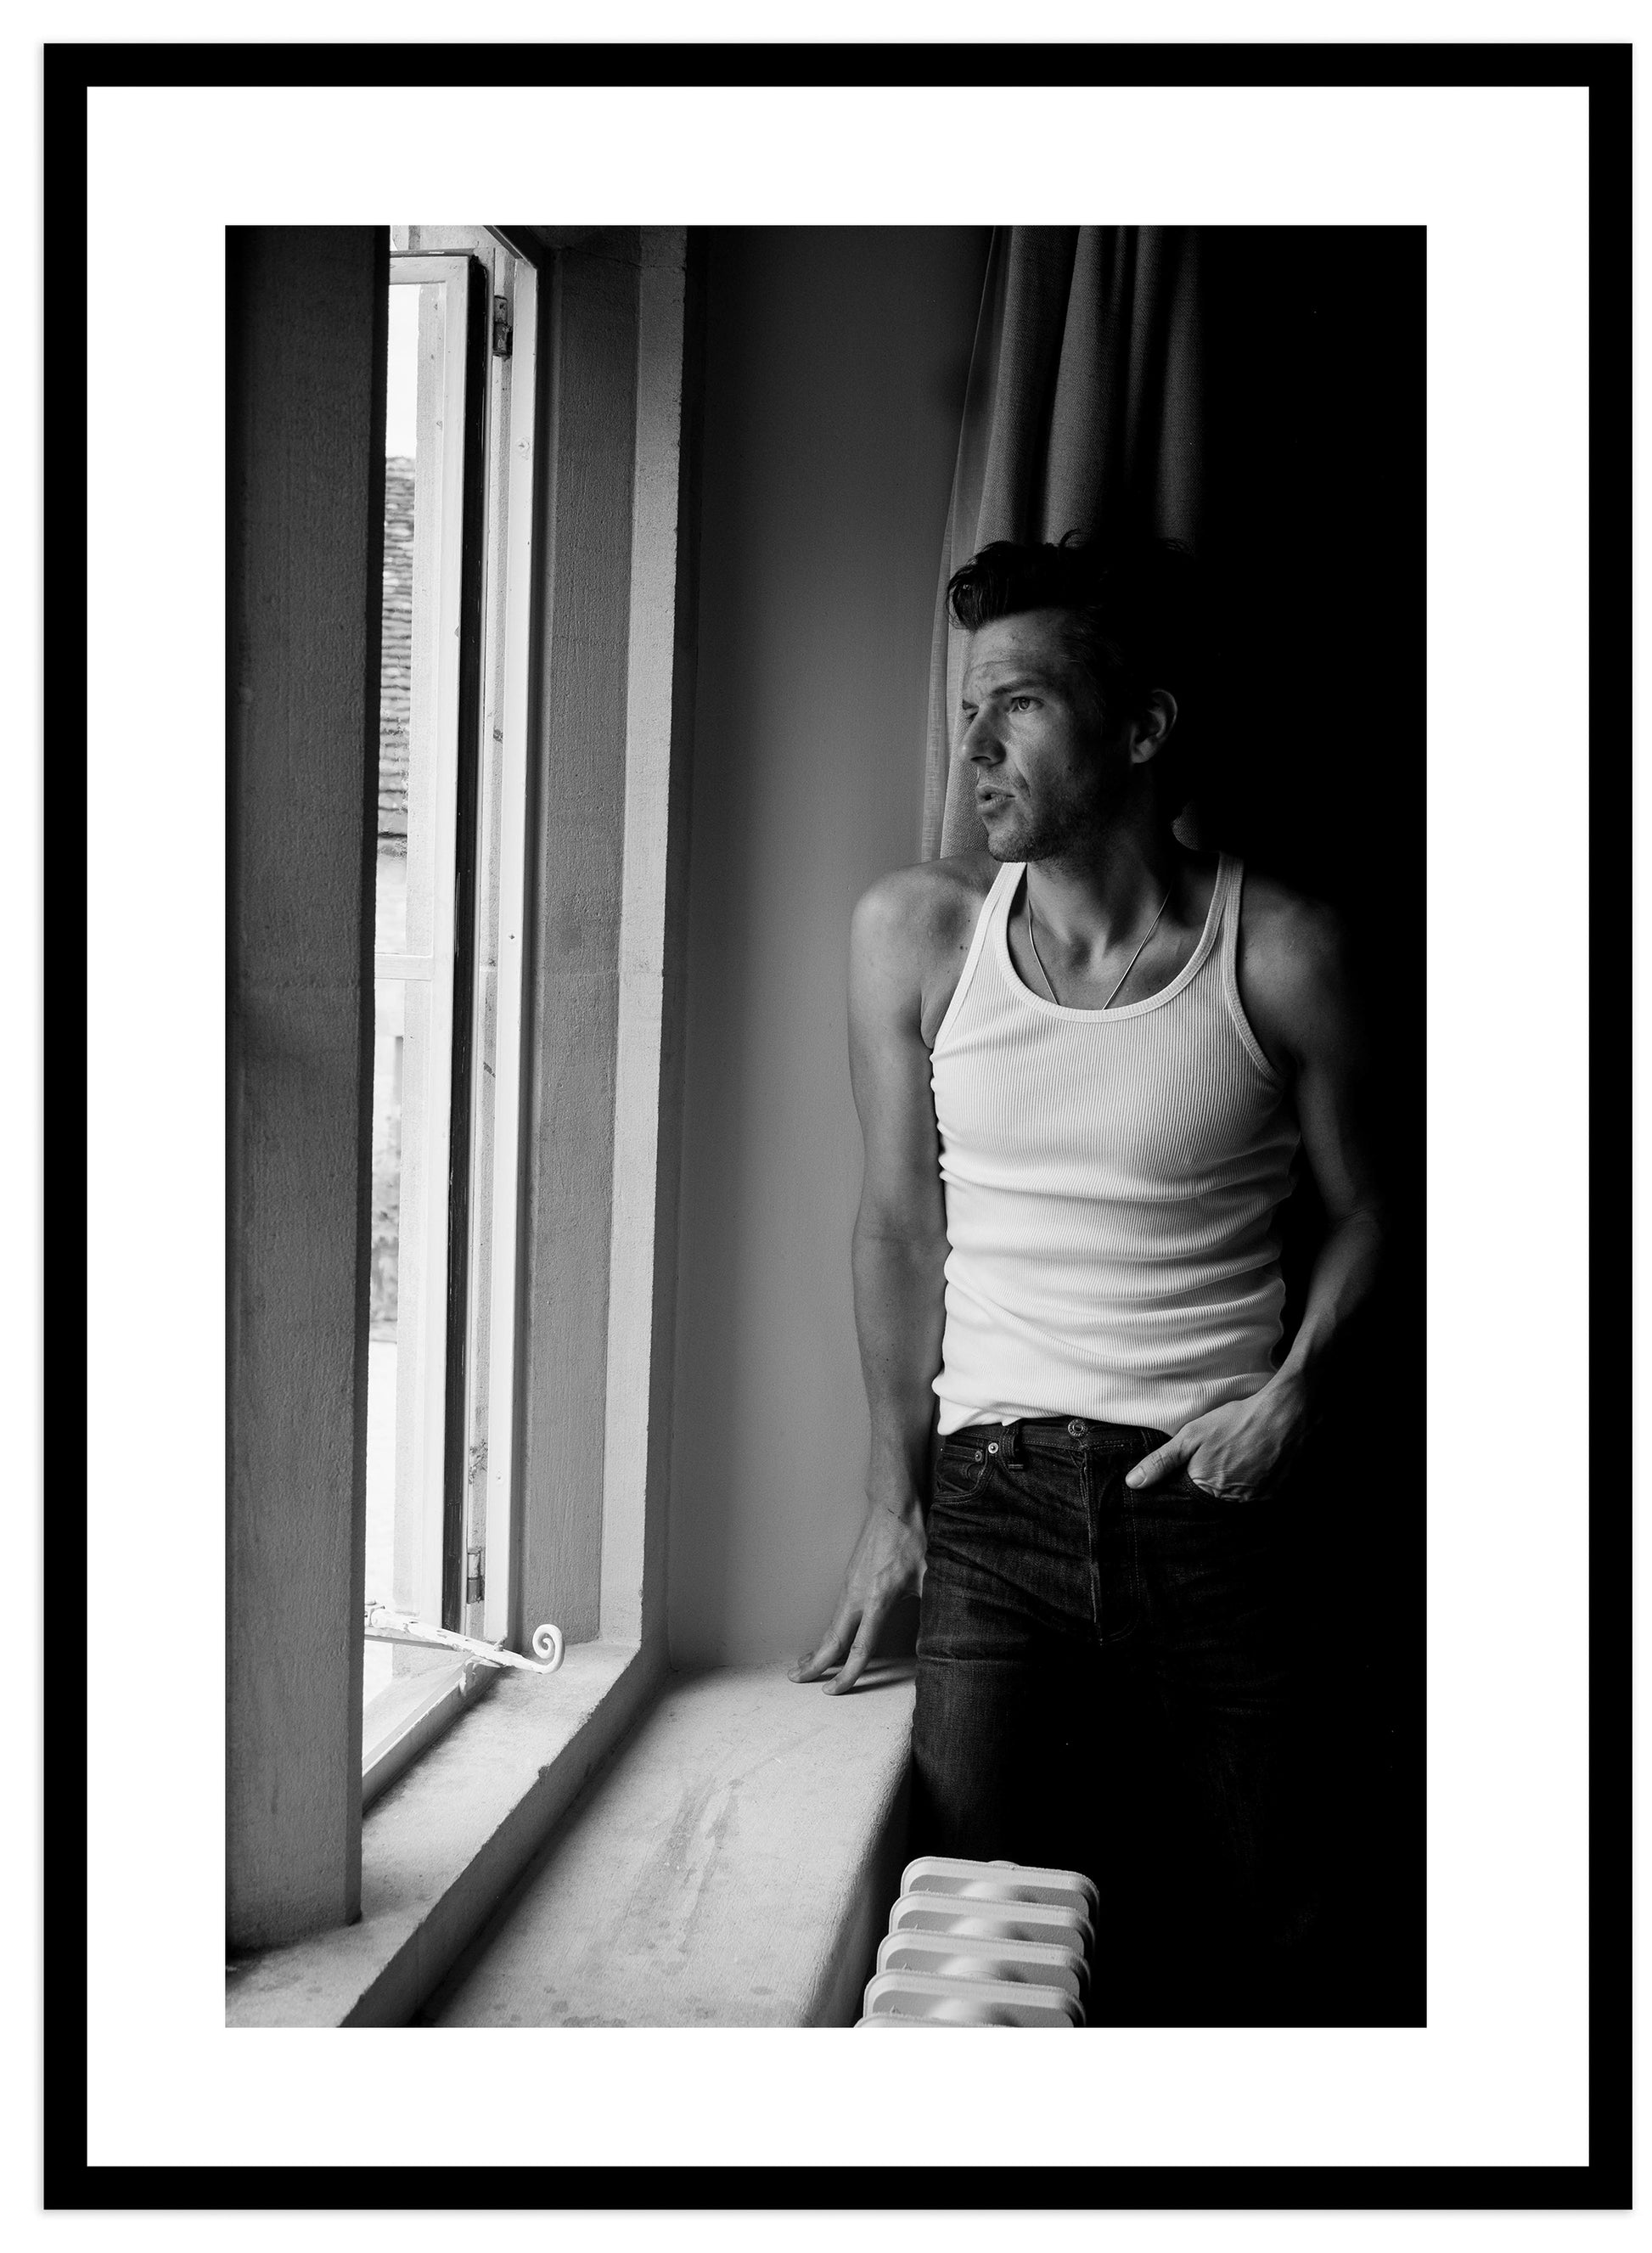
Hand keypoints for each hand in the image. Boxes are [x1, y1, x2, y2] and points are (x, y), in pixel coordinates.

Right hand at [789, 1499, 925, 1694]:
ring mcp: (850, 1586)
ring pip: (830, 1626)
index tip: (834, 1691)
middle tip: (796, 1681)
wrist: (894, 1506)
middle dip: (814, 1663)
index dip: (848, 1673)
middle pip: (831, 1639)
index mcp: (878, 1599)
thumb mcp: (931, 1576)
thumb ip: (934, 1609)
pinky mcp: (849, 1579)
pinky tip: (826, 1640)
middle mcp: (858, 1595)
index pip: (860, 1647)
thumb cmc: (913, 1539)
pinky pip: (835, 1613)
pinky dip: (826, 1632)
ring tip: (803, 1667)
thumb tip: (938, 1642)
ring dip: (816, 1648)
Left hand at [1125, 1378, 1308, 1501]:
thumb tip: (1132, 1484)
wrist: (1285, 1414)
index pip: (1189, 1502)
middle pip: (1214, 1503)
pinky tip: (1256, 1466)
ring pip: (1238, 1502)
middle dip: (1212, 1490)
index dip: (1187, 1489)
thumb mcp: (1192, 1435)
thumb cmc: (1235, 1421)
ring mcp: (1257, 1501)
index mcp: (1207, 1490)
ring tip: (1238, 1464)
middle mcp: (1232, 1502)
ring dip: (1234, 1488)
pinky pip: (1260, 1498)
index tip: (1191, 1476)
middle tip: (1220, 1464)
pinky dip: (1255, 1486)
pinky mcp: (1277, 1495)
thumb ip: (1162, 1461)